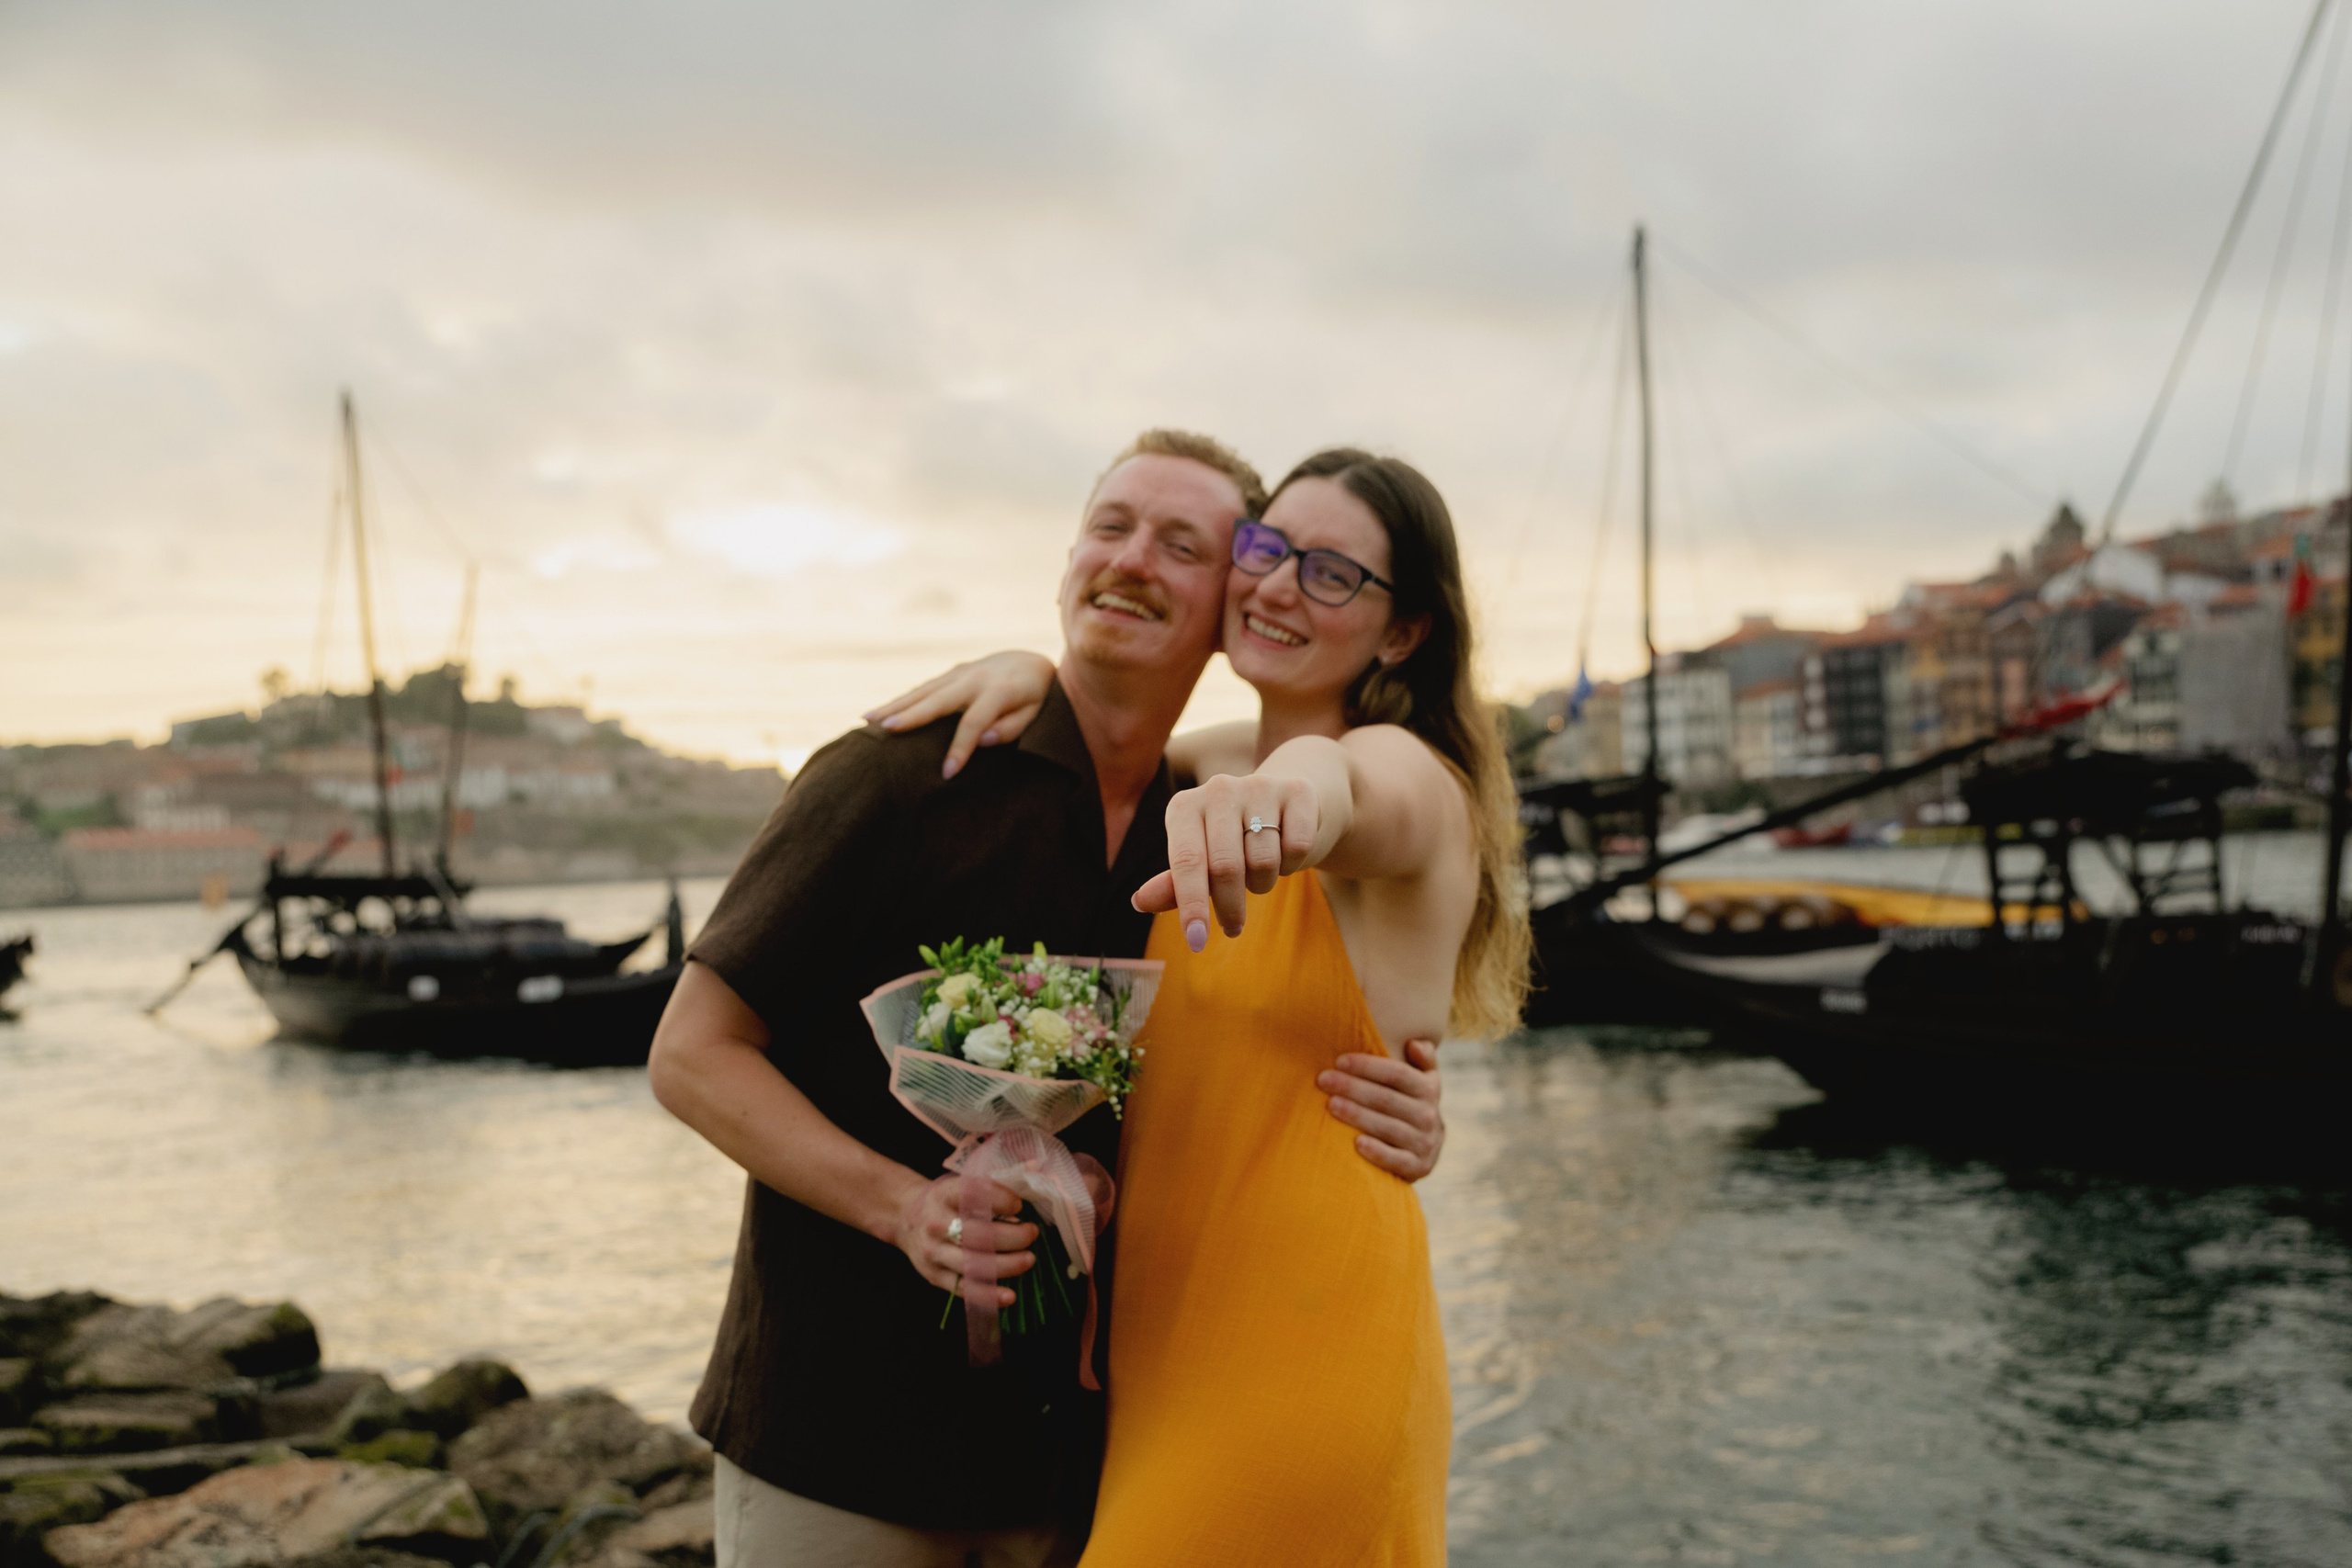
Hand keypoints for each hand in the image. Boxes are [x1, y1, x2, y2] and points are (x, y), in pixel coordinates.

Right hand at [865, 651, 1056, 779]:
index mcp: (1000, 690)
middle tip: (884, 730)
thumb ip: (1011, 727)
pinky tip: (879, 714)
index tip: (946, 773)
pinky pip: (923, 688)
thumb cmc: (1037, 697)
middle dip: (911, 715)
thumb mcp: (1036, 714)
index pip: (975, 722)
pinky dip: (901, 700)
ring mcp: (961, 672)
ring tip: (867, 720)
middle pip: (938, 699)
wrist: (1032, 662)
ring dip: (895, 705)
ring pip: (924, 690)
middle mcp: (975, 678)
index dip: (960, 748)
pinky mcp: (952, 673)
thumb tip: (981, 740)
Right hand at [891, 1171, 1036, 1307]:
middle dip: (1012, 1237)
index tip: (1019, 1204)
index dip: (1001, 1200)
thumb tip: (1027, 1193)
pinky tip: (1009, 1296)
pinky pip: (964, 1289)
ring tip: (1028, 1259)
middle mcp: (937, 1224)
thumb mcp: (962, 1185)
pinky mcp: (934, 1276)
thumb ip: (992, 1190)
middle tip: (1032, 1233)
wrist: (907, 1218)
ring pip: (973, 1265)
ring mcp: (934, 1253)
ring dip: (1006, 1265)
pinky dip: (988, 1295)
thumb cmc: (946, 1201)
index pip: (974, 1195)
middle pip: (978, 1235)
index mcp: (945, 1194)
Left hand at [1133, 772, 1318, 949]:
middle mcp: (1219, 789)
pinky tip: (1285, 853)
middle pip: (1226, 866)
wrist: (1286, 805)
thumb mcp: (1200, 860)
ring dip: (1263, 884)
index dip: (1193, 904)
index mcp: (1184, 806)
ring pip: (1264, 861)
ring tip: (1259, 874)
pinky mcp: (1297, 791)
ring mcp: (1260, 786)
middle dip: (1230, 908)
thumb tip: (1139, 903)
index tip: (1197, 941)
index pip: (1187, 862)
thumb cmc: (1233, 841)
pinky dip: (1292, 864)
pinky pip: (1297, 848)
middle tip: (1232, 926)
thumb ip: (1173, 883)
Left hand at [1322, 1038, 1444, 1180]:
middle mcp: (1431, 1115)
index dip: (1368, 1066)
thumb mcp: (1421, 1081)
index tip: (1339, 1061)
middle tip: (1324, 1080)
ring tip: (1330, 1105)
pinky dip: (1378, 1151)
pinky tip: (1356, 1143)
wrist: (1421, 1153)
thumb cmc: (1409, 1106)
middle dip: (1353, 1087)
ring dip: (1358, 1115)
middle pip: (1387, 1099)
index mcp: (1430, 1089)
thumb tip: (1415, 1042)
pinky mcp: (1419, 1168)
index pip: (1398, 1073)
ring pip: (1388, 1127)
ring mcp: (1426, 1143)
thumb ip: (1421, 1060)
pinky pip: (1396, 1159)